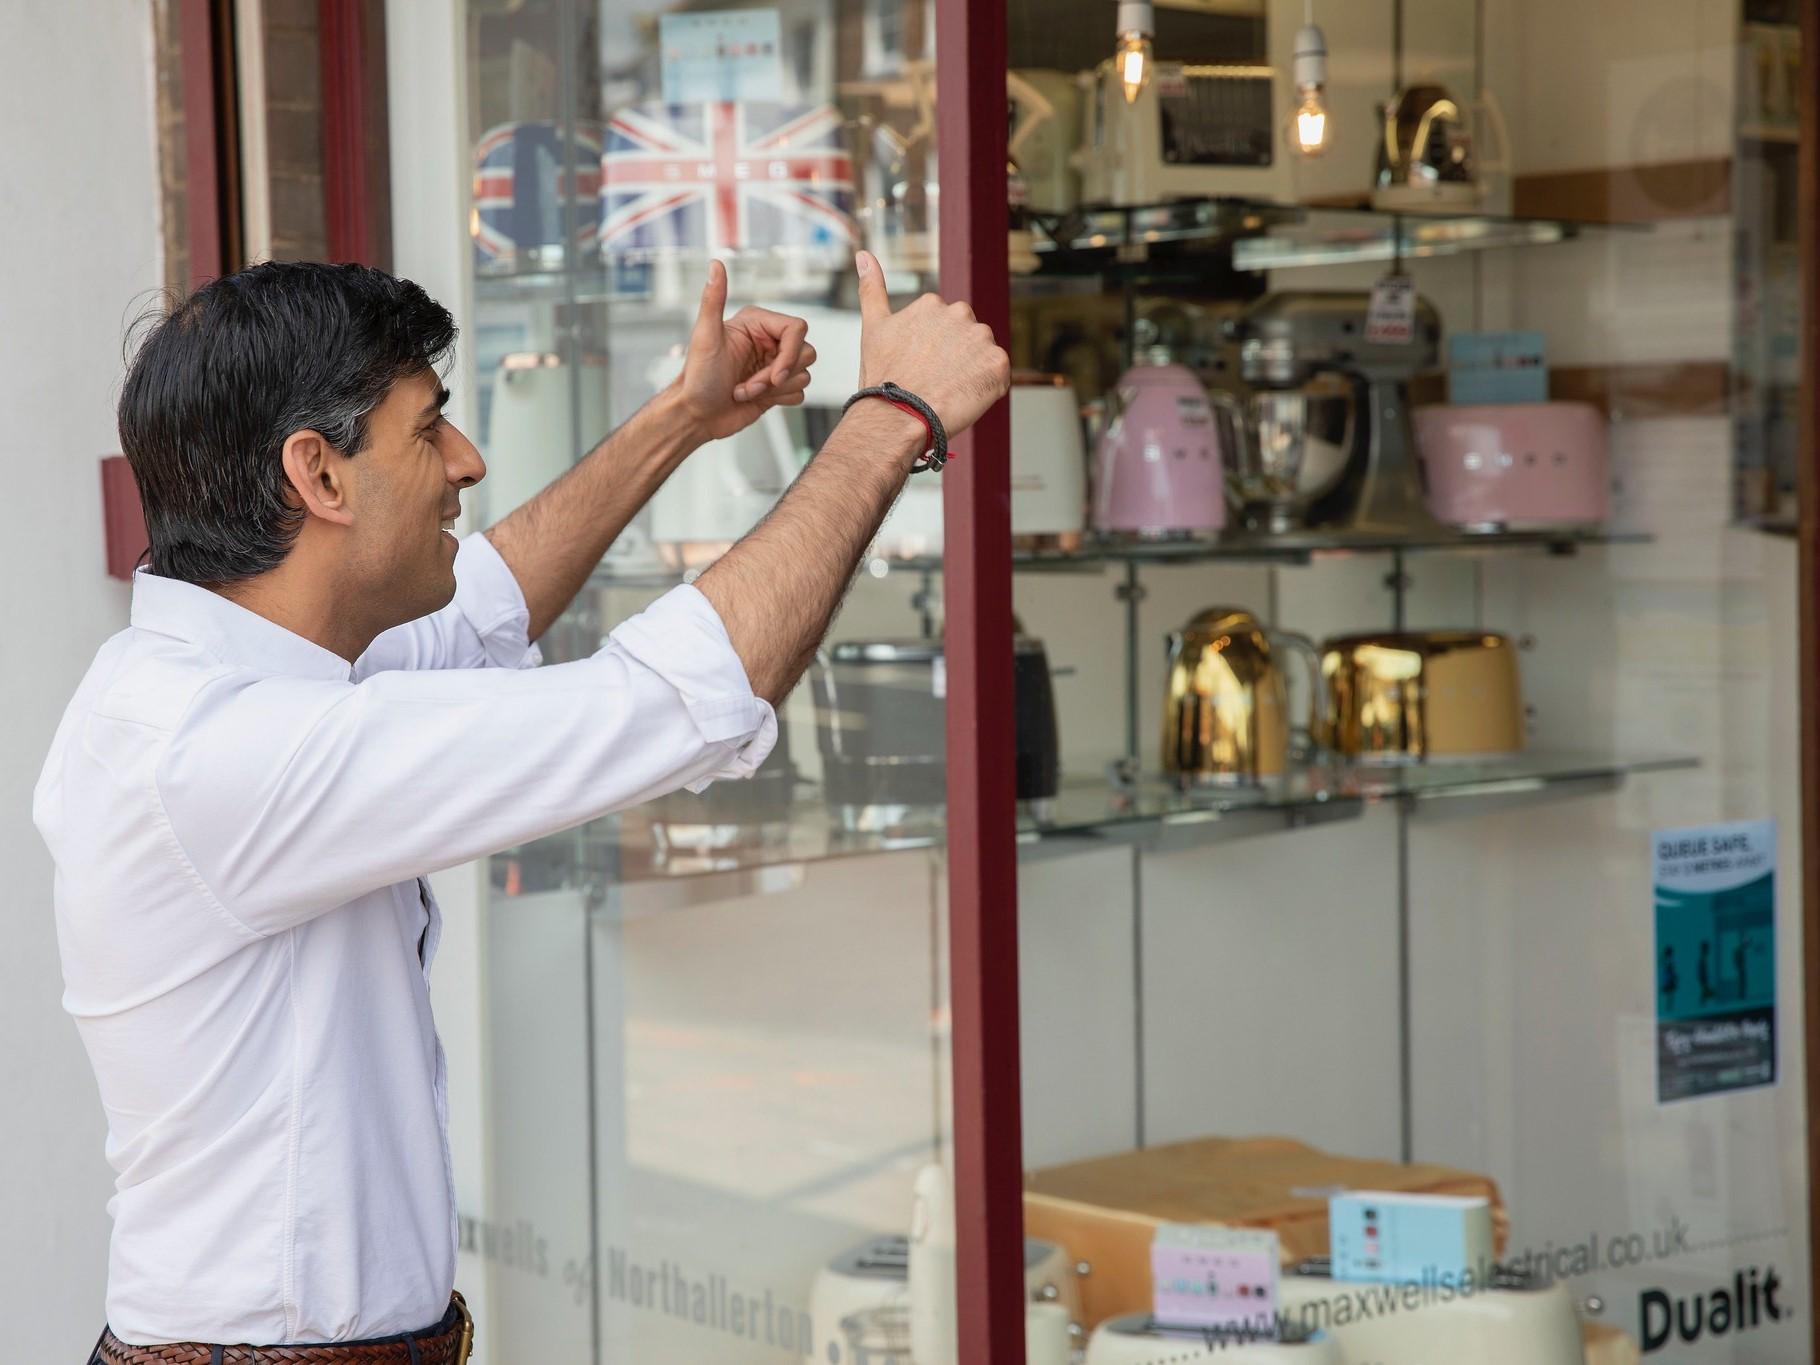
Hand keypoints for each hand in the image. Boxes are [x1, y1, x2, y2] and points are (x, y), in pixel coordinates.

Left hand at [674, 260, 817, 441]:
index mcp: (756, 324)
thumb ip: (713, 299)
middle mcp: (768, 341)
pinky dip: (779, 401)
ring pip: (804, 374)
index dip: (790, 354)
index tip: (774, 375)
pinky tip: (754, 399)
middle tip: (749, 385)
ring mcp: (773, 365)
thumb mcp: (705, 336)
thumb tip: (716, 263)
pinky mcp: (777, 388)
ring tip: (745, 391)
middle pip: (806, 352)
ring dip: (774, 390)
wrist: (695, 415)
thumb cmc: (697, 377)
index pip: (797, 329)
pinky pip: (800, 392)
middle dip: (779, 375)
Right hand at [854, 249, 1010, 439]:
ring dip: (971, 372)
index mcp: (932, 303)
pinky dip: (985, 389)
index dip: (933, 353)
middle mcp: (961, 313)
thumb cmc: (882, 376)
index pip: (943, 328)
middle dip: (956, 358)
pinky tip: (962, 398)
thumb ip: (871, 288)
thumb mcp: (873, 327)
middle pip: (966, 338)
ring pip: (982, 356)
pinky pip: (997, 376)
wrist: (896, 416)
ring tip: (947, 391)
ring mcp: (981, 338)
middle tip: (934, 382)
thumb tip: (863, 254)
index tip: (920, 368)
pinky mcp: (998, 364)